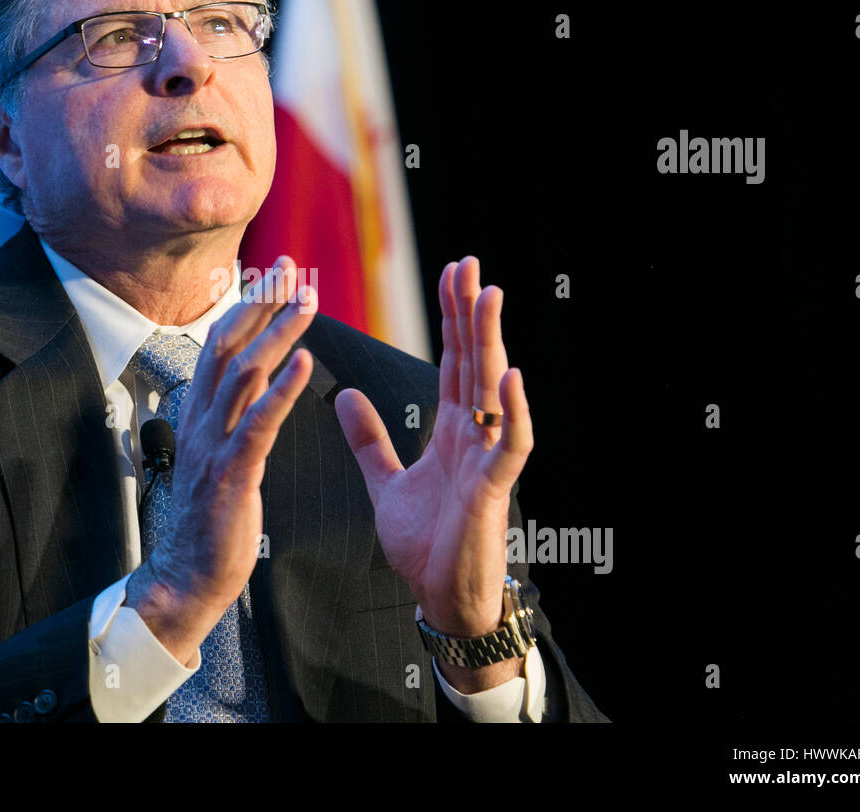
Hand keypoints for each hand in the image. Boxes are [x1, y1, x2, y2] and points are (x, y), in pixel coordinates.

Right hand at [126, 257, 315, 664]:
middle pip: (229, 345)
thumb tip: (258, 381)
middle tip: (291, 268)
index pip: (221, 345)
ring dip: (278, 333)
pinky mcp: (233, 472)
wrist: (188, 574)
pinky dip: (282, 389)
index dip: (247, 306)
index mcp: (199, 414)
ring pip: (244, 374)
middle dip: (261, 302)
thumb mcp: (221, 455)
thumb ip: (236, 415)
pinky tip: (305, 362)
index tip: (274, 274)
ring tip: (307, 301)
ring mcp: (214, 444)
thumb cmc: (211, 519)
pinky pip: (258, 422)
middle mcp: (202, 420)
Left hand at [334, 257, 532, 642]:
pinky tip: (508, 376)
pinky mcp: (494, 488)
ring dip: (493, 343)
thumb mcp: (387, 481)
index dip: (451, 318)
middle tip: (467, 263)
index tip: (450, 274)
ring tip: (490, 296)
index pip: (453, 361)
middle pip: (474, 361)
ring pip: (493, 389)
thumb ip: (369, 439)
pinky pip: (510, 444)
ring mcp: (488, 458)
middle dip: (471, 313)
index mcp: (452, 429)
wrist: (438, 595)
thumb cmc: (424, 542)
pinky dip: (512, 411)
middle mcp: (475, 434)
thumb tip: (346, 395)